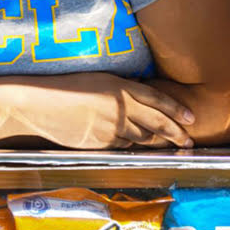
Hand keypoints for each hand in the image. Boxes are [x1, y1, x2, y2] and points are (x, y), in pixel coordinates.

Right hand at [31, 72, 195, 148]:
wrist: (38, 103)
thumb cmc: (63, 88)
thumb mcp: (96, 80)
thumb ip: (120, 89)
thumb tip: (139, 98)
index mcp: (119, 86)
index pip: (157, 99)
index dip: (176, 109)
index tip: (191, 118)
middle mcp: (120, 107)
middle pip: (157, 123)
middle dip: (177, 133)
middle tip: (189, 140)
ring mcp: (111, 127)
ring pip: (142, 138)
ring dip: (157, 143)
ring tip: (169, 147)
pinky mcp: (101, 142)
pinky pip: (123, 146)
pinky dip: (132, 147)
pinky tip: (137, 148)